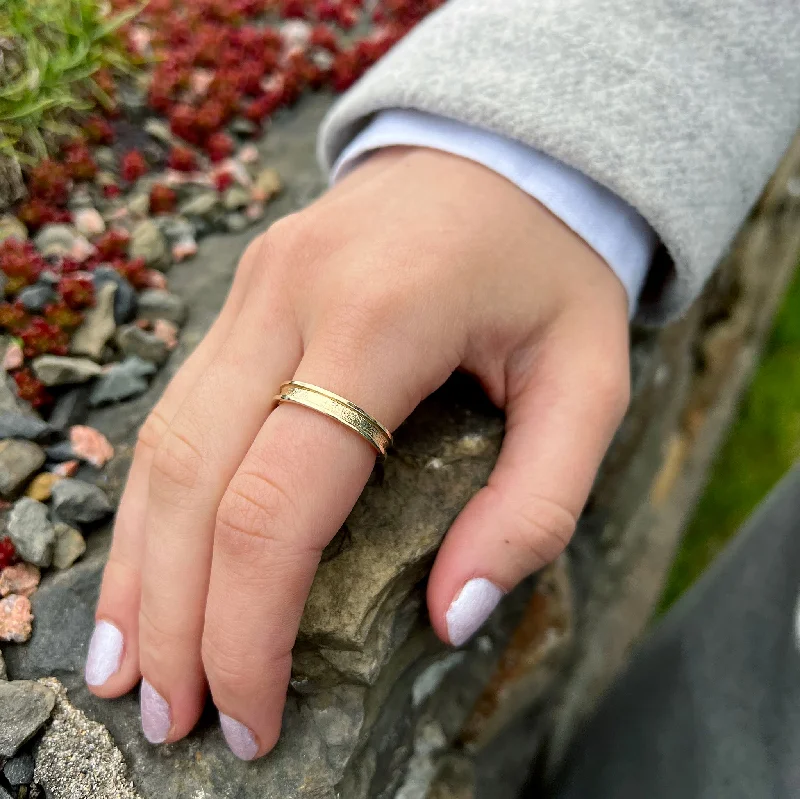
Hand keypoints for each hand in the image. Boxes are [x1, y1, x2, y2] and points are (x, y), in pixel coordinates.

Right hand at [85, 147, 629, 758]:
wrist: (506, 155)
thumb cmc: (553, 272)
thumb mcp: (590, 383)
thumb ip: (536, 504)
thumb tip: (455, 616)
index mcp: (381, 318)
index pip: (280, 500)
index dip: (252, 625)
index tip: (253, 714)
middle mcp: (291, 296)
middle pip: (195, 479)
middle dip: (177, 615)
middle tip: (173, 718)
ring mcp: (254, 288)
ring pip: (164, 445)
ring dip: (143, 565)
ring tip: (132, 666)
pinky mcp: (245, 297)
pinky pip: (181, 409)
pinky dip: (156, 501)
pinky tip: (150, 564)